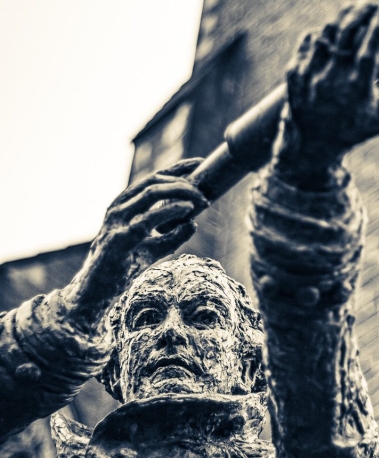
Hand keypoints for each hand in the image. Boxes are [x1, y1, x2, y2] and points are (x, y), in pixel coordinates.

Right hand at [63, 159, 207, 326]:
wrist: (94, 293)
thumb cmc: (121, 269)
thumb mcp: (152, 249)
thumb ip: (172, 236)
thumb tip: (195, 223)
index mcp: (125, 205)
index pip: (153, 179)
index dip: (177, 168)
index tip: (199, 163)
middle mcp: (119, 207)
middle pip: (154, 181)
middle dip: (182, 181)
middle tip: (205, 191)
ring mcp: (116, 221)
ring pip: (151, 192)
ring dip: (180, 193)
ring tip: (201, 200)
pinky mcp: (119, 239)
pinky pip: (148, 218)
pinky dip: (171, 210)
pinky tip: (188, 210)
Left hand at [282, 0, 378, 169]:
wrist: (312, 147)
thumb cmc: (356, 129)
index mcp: (357, 88)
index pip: (371, 43)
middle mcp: (331, 78)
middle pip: (348, 29)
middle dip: (364, 6)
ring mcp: (309, 75)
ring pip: (328, 31)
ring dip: (344, 15)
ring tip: (358, 7)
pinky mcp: (294, 73)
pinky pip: (309, 41)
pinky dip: (323, 32)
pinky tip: (335, 30)